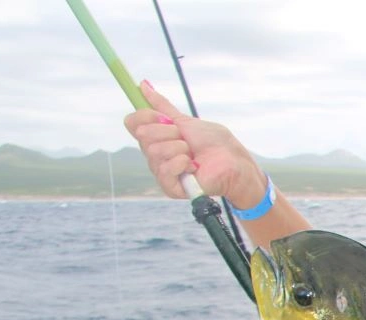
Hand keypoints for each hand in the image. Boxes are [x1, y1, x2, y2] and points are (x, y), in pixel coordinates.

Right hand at [122, 80, 263, 204]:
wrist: (233, 161)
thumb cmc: (214, 142)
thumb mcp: (185, 120)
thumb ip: (162, 106)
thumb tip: (143, 84)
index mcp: (156, 138)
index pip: (132, 123)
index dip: (146, 116)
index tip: (165, 118)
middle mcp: (155, 155)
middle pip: (143, 136)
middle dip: (169, 132)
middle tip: (186, 139)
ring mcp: (162, 172)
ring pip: (154, 152)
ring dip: (179, 148)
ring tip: (192, 154)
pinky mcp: (171, 188)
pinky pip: (164, 170)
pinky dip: (180, 163)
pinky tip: (193, 166)